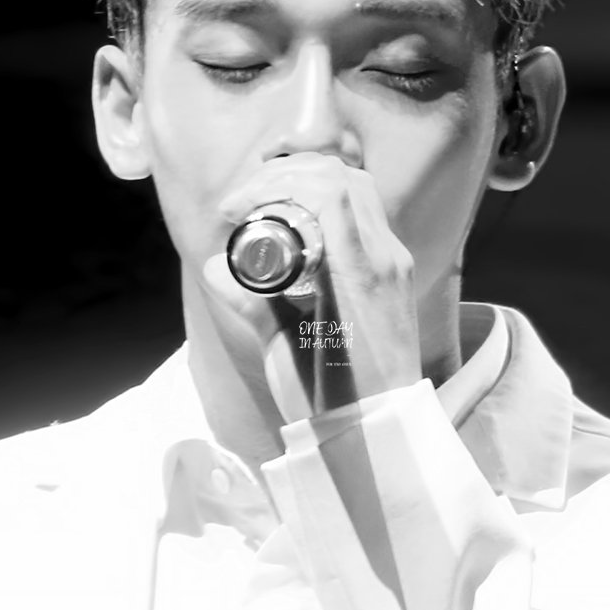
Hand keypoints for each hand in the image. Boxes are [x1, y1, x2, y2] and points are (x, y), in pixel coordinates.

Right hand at [205, 154, 421, 421]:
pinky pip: (365, 218)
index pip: (329, 190)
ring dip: (308, 187)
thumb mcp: (283, 353)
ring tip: (267, 210)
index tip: (234, 211)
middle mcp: (385, 259)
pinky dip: (329, 208)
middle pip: (343, 178)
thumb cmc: (332, 401)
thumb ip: (252, 305)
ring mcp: (394, 264)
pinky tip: (298, 231)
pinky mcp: (394, 274)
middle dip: (285, 177)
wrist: (382, 432)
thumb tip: (214, 266)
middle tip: (244, 206)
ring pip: (357, 191)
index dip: (273, 184)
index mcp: (360, 274)